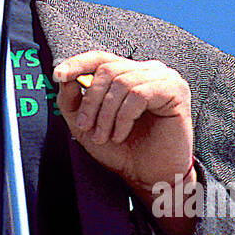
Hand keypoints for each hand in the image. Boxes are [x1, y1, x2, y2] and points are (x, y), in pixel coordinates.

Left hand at [53, 50, 194, 204]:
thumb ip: (71, 100)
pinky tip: (120, 135)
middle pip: (107, 70)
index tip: (58, 75)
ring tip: (104, 136)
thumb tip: (63, 77)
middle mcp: (147, 70)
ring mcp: (164, 78)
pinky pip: (139, 94)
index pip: (101, 58)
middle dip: (91, 101)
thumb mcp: (86, 125)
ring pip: (122, 82)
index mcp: (128, 72)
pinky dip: (123, 117)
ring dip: (106, 114)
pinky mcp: (176, 91)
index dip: (78, 63)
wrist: (147, 177)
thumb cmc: (121, 150)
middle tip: (85, 126)